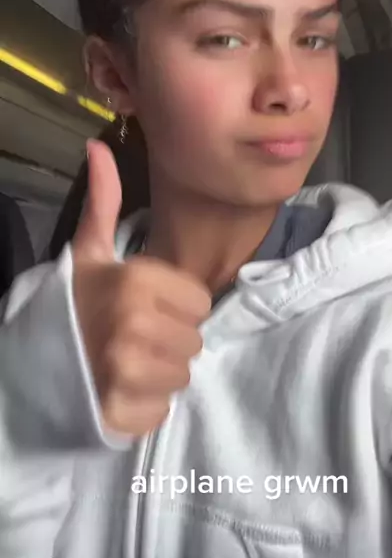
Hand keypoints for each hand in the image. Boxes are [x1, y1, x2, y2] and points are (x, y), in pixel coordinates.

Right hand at [72, 140, 210, 435]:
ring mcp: (127, 372)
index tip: (144, 307)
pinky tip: (117, 391)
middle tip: (132, 337)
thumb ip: (104, 202)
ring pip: (182, 377)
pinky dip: (142, 407)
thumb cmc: (70, 302)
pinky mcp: (121, 413)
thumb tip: (98, 145)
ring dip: (158, 375)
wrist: (26, 360)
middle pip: (194, 342)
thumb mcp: (88, 251)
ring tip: (124, 364)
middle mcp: (136, 325)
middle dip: (168, 341)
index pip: (200, 303)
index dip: (175, 307)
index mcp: (137, 281)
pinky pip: (161, 411)